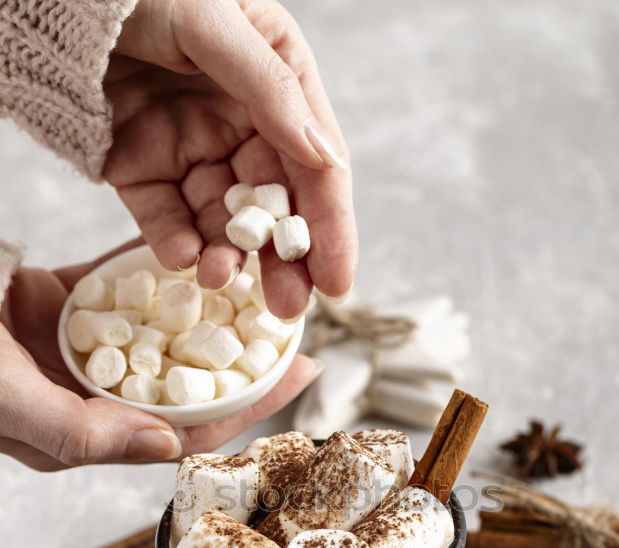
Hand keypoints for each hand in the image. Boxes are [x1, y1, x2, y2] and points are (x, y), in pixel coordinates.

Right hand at [0, 243, 319, 471]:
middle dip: (240, 358)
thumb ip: (81, 432)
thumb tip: (165, 450)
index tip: (299, 372)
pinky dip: (155, 271)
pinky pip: (117, 286)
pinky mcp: (54, 302)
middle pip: (182, 381)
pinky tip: (198, 254)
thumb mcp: (5, 401)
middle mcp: (83, 394)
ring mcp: (71, 348)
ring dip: (207, 311)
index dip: (246, 404)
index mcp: (77, 432)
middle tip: (294, 325)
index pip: (182, 427)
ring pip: (156, 332)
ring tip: (260, 286)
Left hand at [105, 0, 356, 319]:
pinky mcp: (143, 168)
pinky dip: (175, 244)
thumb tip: (325, 158)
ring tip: (222, 281)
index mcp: (278, 81)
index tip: (337, 282)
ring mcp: (193, 148)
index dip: (330, 227)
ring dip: (227, 257)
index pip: (316, 166)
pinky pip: (165, 217)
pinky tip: (183, 260)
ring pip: (220, 221)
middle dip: (282, 261)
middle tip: (287, 308)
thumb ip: (272, 92)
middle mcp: (242, 121)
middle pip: (273, 206)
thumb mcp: (216, 24)